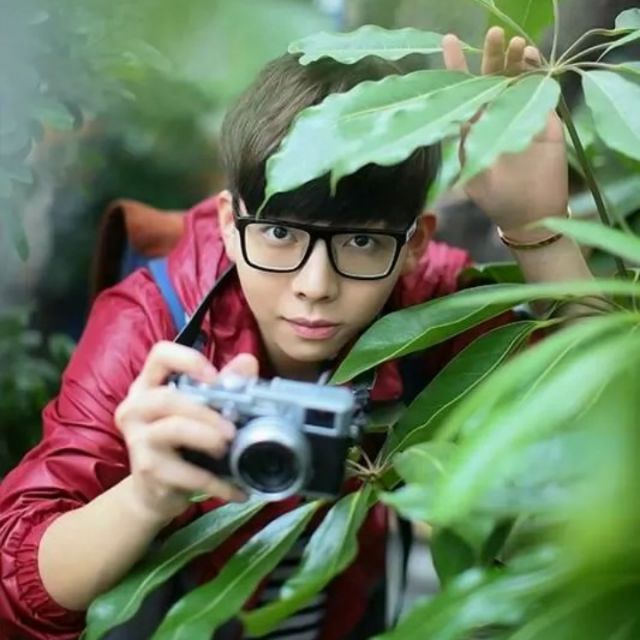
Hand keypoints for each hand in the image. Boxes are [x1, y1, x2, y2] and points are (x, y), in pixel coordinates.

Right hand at [115, 342, 258, 522]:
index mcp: (148, 385)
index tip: (214, 377)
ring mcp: (138, 440)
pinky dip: (217, 482)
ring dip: (208, 438)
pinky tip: (237, 489)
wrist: (153, 491)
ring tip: (228, 448)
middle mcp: (135, 408)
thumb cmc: (180, 441)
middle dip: (206, 411)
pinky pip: (187, 474)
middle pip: (167, 398)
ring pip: (173, 429)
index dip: (188, 360)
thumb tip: (248, 362)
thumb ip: (224, 384)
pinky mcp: (148, 471)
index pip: (160, 355)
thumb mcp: (200, 408)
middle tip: (232, 427)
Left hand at [442, 27, 568, 236]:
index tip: (450, 41)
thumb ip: (466, 150)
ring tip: (517, 44)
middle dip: (492, 55)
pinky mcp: (544, 118)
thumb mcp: (474, 177)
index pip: (464, 92)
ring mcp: (520, 115)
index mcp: (474, 127)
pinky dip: (537, 74)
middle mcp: (495, 116)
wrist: (531, 213)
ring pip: (517, 79)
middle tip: (495, 34)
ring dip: (516, 60)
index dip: (456, 67)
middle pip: (492, 79)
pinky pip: (541, 90)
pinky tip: (533, 61)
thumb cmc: (497, 198)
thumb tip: (454, 124)